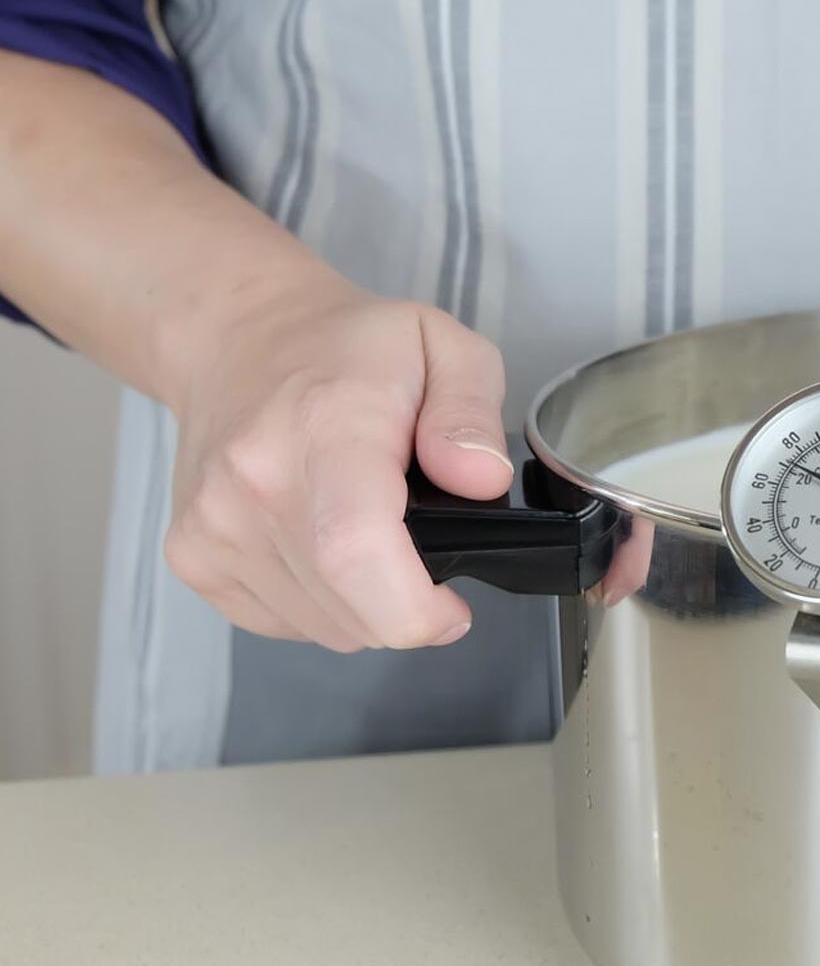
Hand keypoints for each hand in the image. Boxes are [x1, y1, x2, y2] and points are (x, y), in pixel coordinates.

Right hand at [163, 285, 512, 650]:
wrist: (237, 336)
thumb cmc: (346, 346)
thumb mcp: (445, 348)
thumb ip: (471, 413)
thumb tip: (480, 477)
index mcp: (323, 430)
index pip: (355, 553)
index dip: (416, 610)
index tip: (452, 608)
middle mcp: (253, 484)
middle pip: (348, 612)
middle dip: (407, 609)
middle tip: (428, 560)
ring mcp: (213, 527)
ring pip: (321, 629)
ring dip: (365, 606)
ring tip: (372, 534)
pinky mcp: (193, 556)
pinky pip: (282, 622)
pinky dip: (321, 604)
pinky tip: (328, 546)